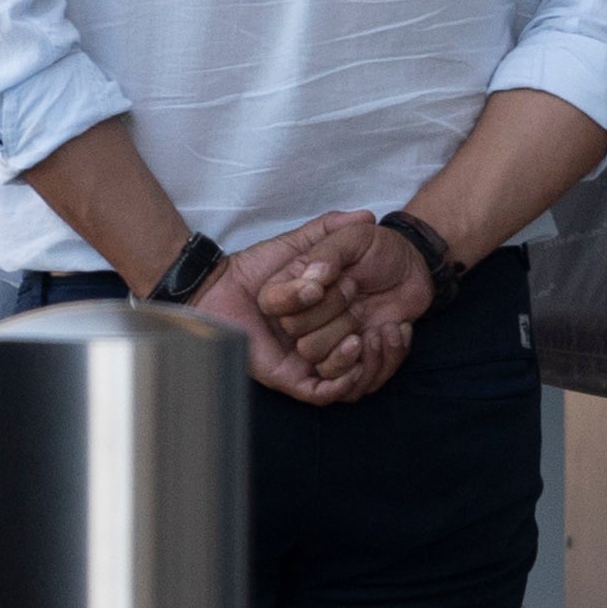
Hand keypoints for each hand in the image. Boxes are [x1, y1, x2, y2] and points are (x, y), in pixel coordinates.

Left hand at [201, 216, 423, 403]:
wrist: (218, 289)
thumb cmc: (254, 267)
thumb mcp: (300, 244)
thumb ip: (330, 230)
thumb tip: (366, 215)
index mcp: (324, 317)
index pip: (364, 331)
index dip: (385, 327)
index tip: (388, 307)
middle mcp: (319, 342)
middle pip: (362, 355)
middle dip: (378, 343)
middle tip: (384, 322)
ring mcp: (306, 363)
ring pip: (349, 376)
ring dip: (366, 360)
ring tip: (369, 337)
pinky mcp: (292, 379)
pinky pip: (325, 391)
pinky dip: (343, 377)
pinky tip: (353, 348)